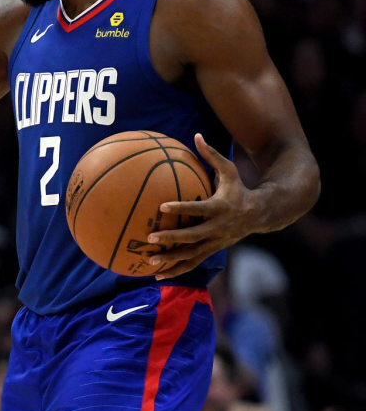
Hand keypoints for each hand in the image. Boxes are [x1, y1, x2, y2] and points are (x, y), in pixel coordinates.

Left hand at [147, 133, 258, 279]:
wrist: (262, 214)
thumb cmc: (239, 188)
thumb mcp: (229, 171)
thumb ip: (212, 155)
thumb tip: (196, 135)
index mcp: (221, 207)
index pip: (199, 209)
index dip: (182, 207)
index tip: (162, 206)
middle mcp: (218, 228)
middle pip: (193, 236)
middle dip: (172, 239)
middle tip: (150, 239)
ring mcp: (216, 242)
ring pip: (192, 255)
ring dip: (172, 261)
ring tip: (149, 263)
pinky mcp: (213, 251)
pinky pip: (193, 263)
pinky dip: (176, 270)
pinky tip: (157, 275)